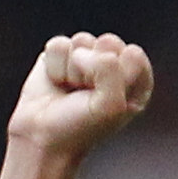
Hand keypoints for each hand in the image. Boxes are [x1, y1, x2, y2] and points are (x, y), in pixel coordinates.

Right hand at [8, 31, 154, 157]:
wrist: (42, 138)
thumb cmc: (81, 128)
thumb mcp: (110, 106)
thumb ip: (112, 70)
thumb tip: (88, 49)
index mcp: (135, 83)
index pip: (134, 56)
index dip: (117, 76)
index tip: (107, 98)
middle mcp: (113, 67)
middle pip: (109, 42)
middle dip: (94, 68)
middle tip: (86, 93)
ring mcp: (86, 59)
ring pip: (83, 40)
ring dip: (73, 69)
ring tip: (70, 90)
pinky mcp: (62, 55)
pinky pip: (59, 44)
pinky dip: (55, 66)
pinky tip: (57, 83)